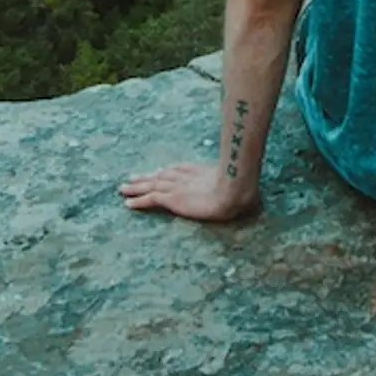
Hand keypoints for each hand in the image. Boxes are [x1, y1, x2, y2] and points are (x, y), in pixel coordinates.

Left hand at [119, 161, 261, 221]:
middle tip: (131, 179)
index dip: (164, 172)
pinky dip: (138, 201)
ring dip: (136, 187)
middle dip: (145, 177)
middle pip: (160, 175)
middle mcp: (184, 176)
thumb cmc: (242, 187)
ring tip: (123, 189)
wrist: (234, 188)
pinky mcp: (172, 198)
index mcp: (198, 171)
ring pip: (150, 185)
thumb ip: (240, 188)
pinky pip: (150, 199)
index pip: (176, 170)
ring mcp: (177, 186)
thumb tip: (253, 195)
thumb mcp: (240, 185)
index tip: (157, 172)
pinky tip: (128, 204)